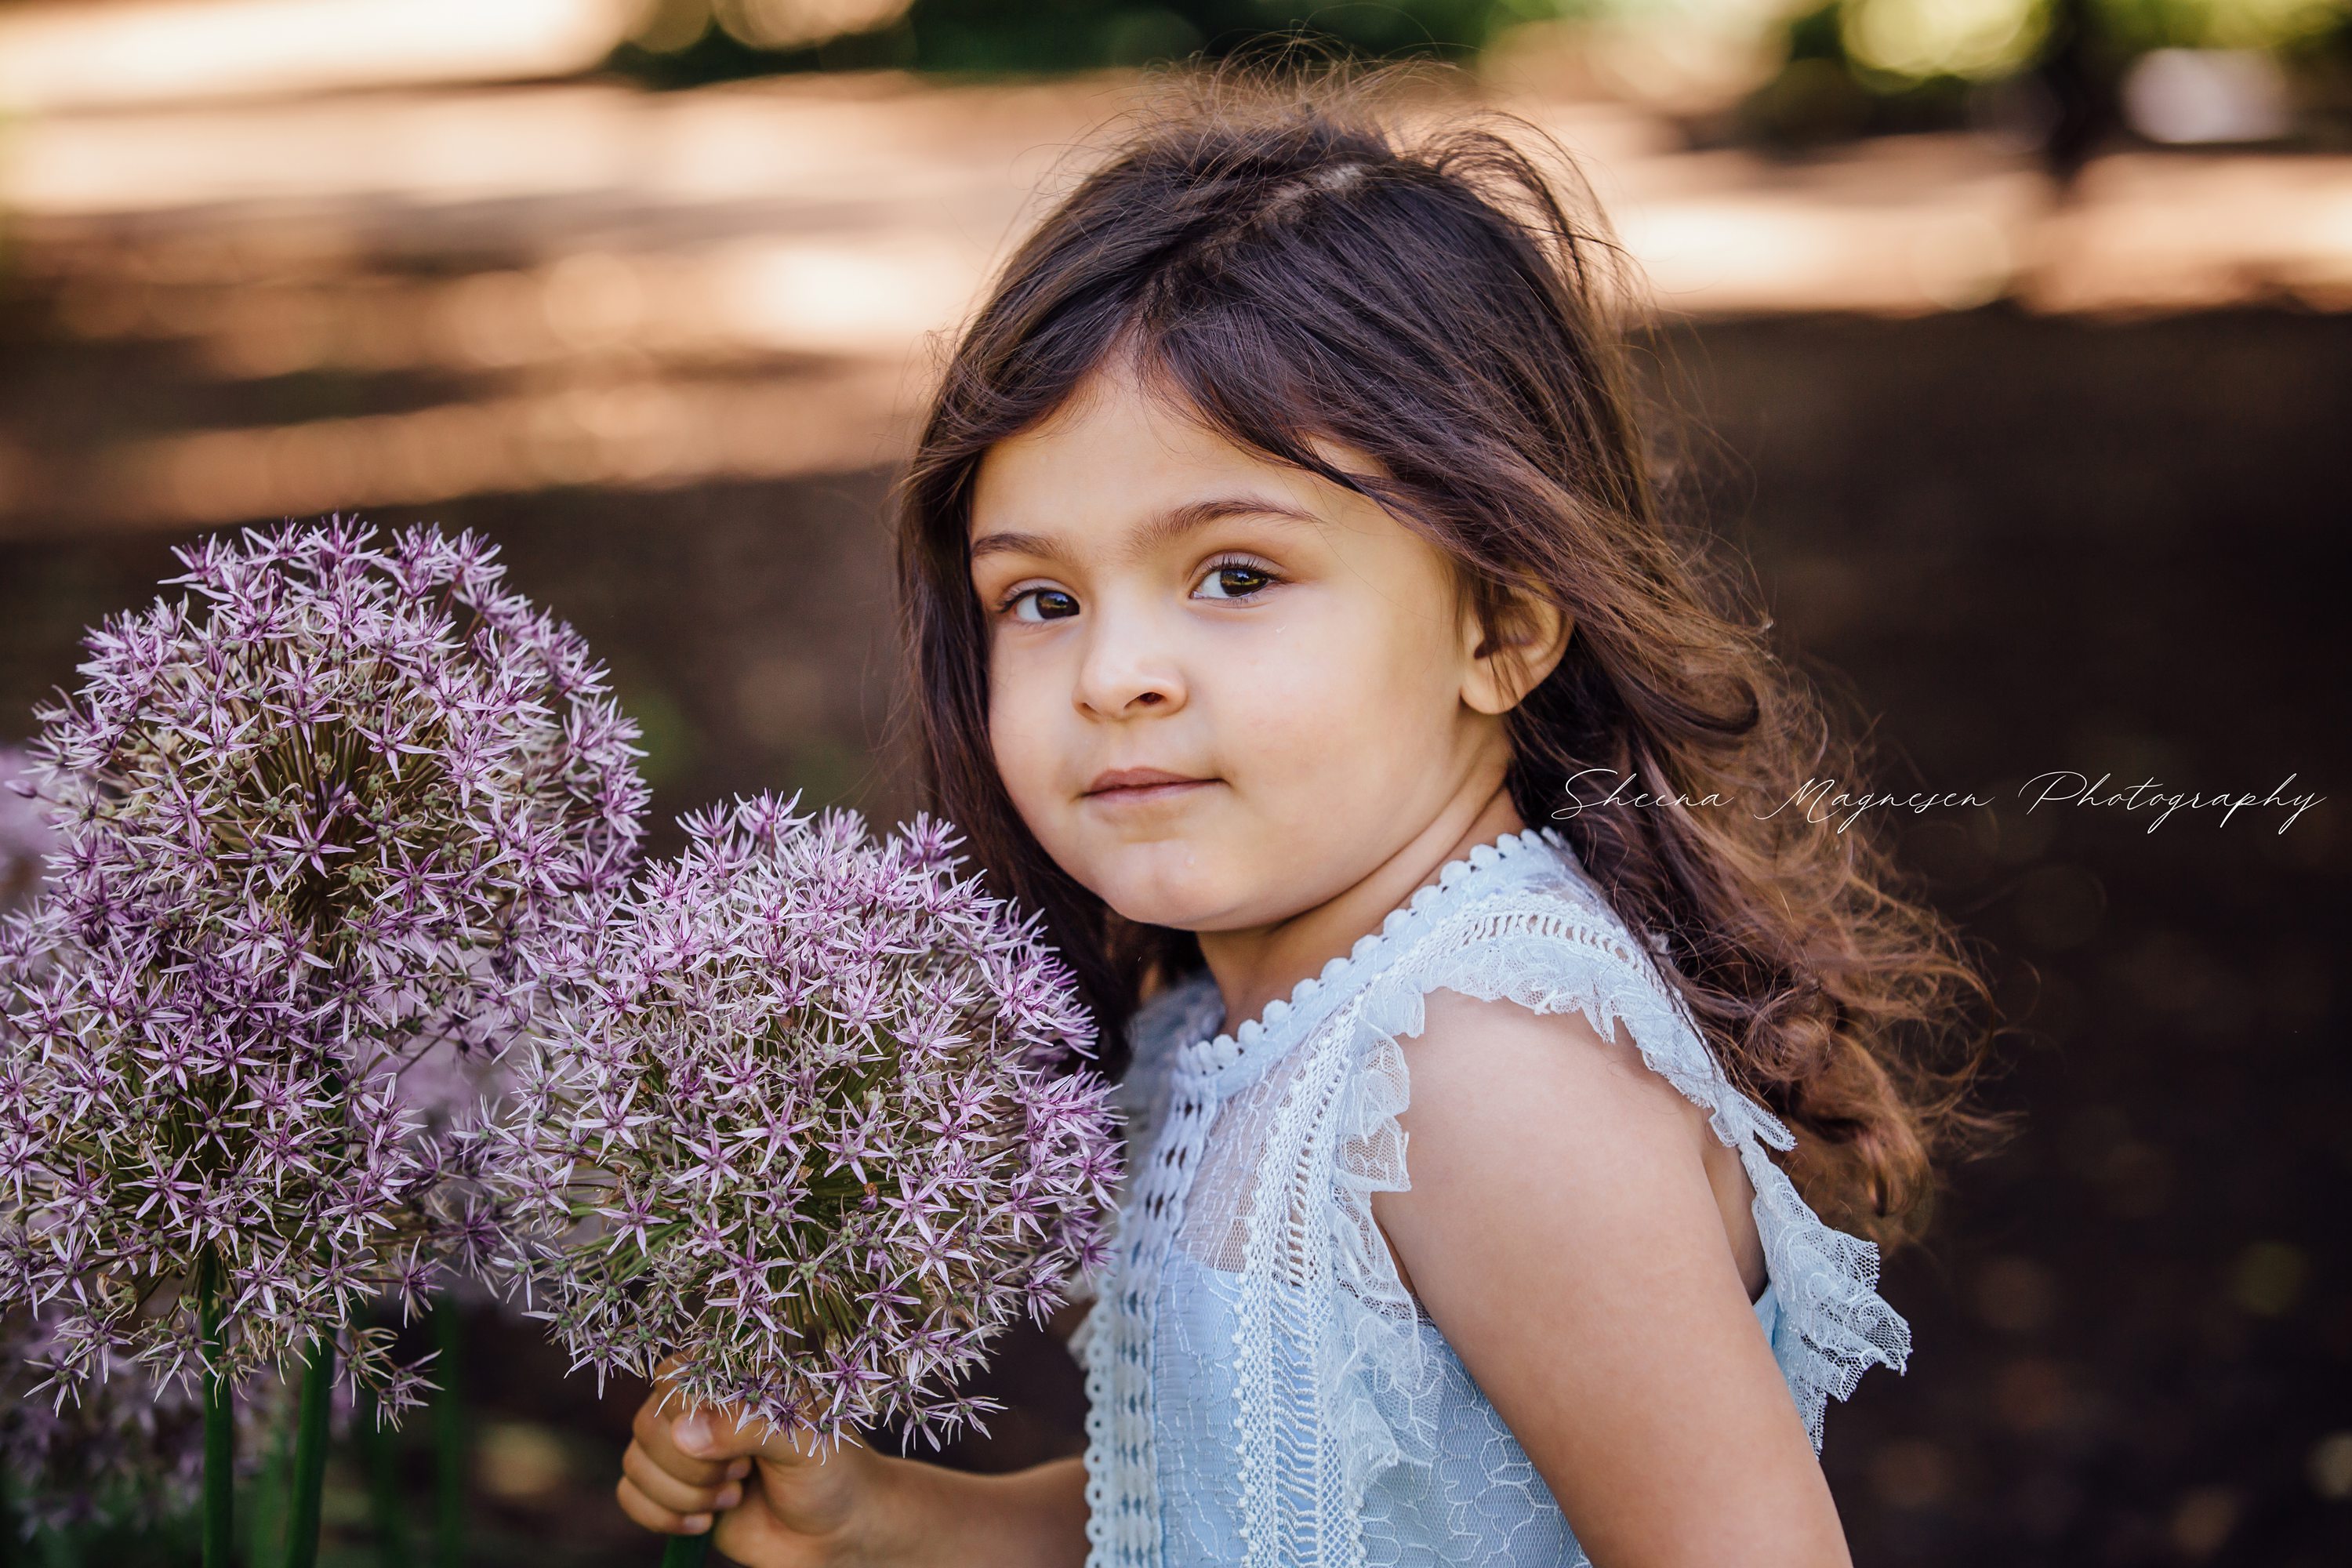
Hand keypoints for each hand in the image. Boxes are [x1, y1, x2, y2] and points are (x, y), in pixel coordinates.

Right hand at [617, 1385, 890, 1567]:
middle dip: (693, 1466)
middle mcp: (697, 1406)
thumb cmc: (829, 1471)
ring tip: (734, 1496)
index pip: (673, 1378)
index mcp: (731, 1375)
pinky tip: (706, 1522)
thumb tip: (682, 1433)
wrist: (835, 1530)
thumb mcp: (804, 1440)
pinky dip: (662, 1516)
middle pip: (647, 1425)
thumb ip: (748, 1427)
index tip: (741, 1449)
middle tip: (743, 1474)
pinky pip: (629, 1495)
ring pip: (635, 1463)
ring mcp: (680, 1448)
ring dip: (683, 1494)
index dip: (695, 1419)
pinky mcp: (671, 1490)